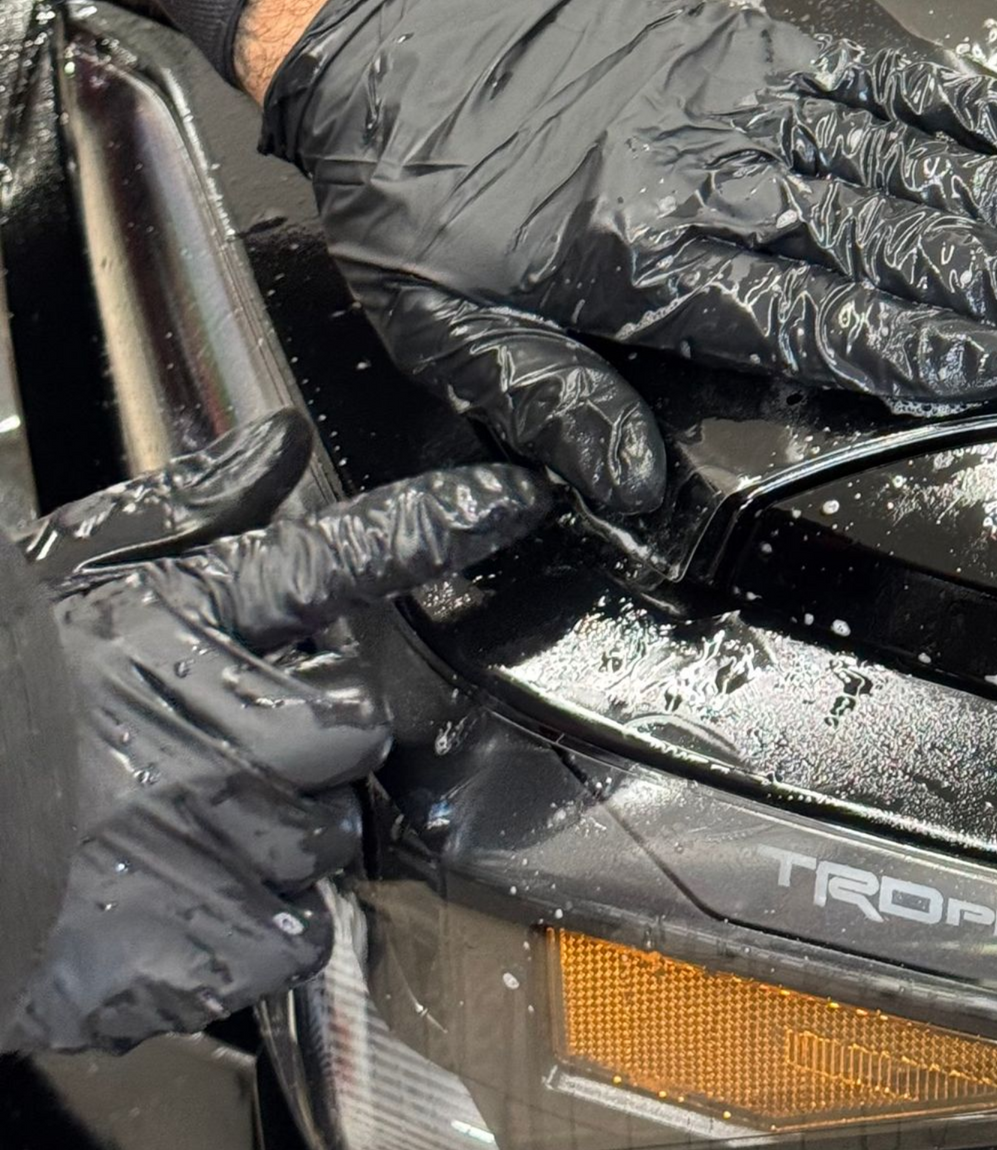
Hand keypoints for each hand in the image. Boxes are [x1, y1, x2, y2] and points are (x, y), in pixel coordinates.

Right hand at [6, 413, 555, 1052]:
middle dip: (315, 747)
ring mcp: (210, 842)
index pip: (343, 556)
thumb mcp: (80, 578)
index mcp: (190, 622)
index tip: (514, 501)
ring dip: (281, 842)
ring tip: (185, 830)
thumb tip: (280, 445)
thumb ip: (192, 511)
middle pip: (359, 734)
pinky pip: (293, 942)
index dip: (438, 524)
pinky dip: (254, 935)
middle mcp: (221, 728)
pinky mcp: (187, 953)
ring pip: (328, 842)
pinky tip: (183, 904)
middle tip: (230, 752)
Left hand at [261, 0, 996, 520]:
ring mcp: (736, 100)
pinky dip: (950, 101)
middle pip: (874, 234)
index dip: (909, 345)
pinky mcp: (744, 45)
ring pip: (890, 156)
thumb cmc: (424, 203)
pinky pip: (863, 74)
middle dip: (990, 278)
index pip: (804, 315)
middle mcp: (709, 177)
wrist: (396, 39)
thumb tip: (636, 489)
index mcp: (640, 262)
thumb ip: (551, 406)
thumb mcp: (444, 332)